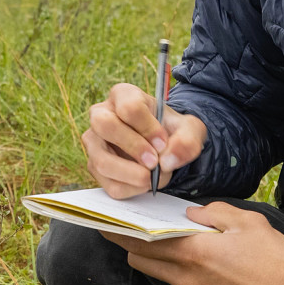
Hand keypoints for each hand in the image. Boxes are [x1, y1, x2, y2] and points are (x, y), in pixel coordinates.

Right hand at [83, 81, 207, 198]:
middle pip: (104, 126)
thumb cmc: (171, 131)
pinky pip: (109, 184)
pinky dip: (132, 188)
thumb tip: (168, 161)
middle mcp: (100, 115)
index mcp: (123, 95)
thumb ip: (187, 140)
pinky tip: (145, 181)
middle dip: (132, 147)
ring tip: (153, 176)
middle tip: (154, 162)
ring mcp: (94, 142)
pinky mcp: (95, 166)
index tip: (163, 143)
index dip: (148, 128)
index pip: (128, 107)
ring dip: (132, 174)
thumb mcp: (189, 129)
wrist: (164, 146)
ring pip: (100, 161)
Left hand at [104, 203, 283, 284]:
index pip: (140, 242)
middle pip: (141, 261)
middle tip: (130, 227)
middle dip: (131, 244)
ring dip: (154, 258)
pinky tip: (192, 259)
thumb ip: (213, 213)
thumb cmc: (275, 260)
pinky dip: (176, 271)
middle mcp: (185, 278)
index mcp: (192, 254)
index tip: (102, 222)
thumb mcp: (247, 222)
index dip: (118, 232)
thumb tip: (191, 214)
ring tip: (163, 240)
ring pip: (159, 275)